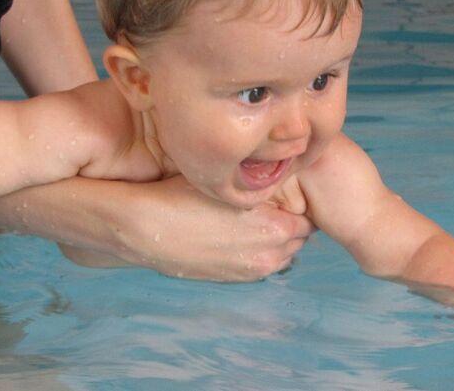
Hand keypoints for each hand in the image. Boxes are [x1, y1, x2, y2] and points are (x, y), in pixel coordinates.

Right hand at [103, 175, 315, 281]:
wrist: (145, 228)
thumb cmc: (183, 194)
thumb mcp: (230, 182)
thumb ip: (263, 185)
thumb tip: (281, 175)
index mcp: (275, 227)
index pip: (307, 217)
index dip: (297, 203)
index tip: (285, 192)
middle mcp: (269, 254)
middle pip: (298, 238)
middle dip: (290, 221)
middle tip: (274, 204)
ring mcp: (251, 270)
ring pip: (283, 255)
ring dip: (277, 240)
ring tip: (255, 220)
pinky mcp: (233, 279)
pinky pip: (262, 266)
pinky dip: (259, 252)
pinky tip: (240, 235)